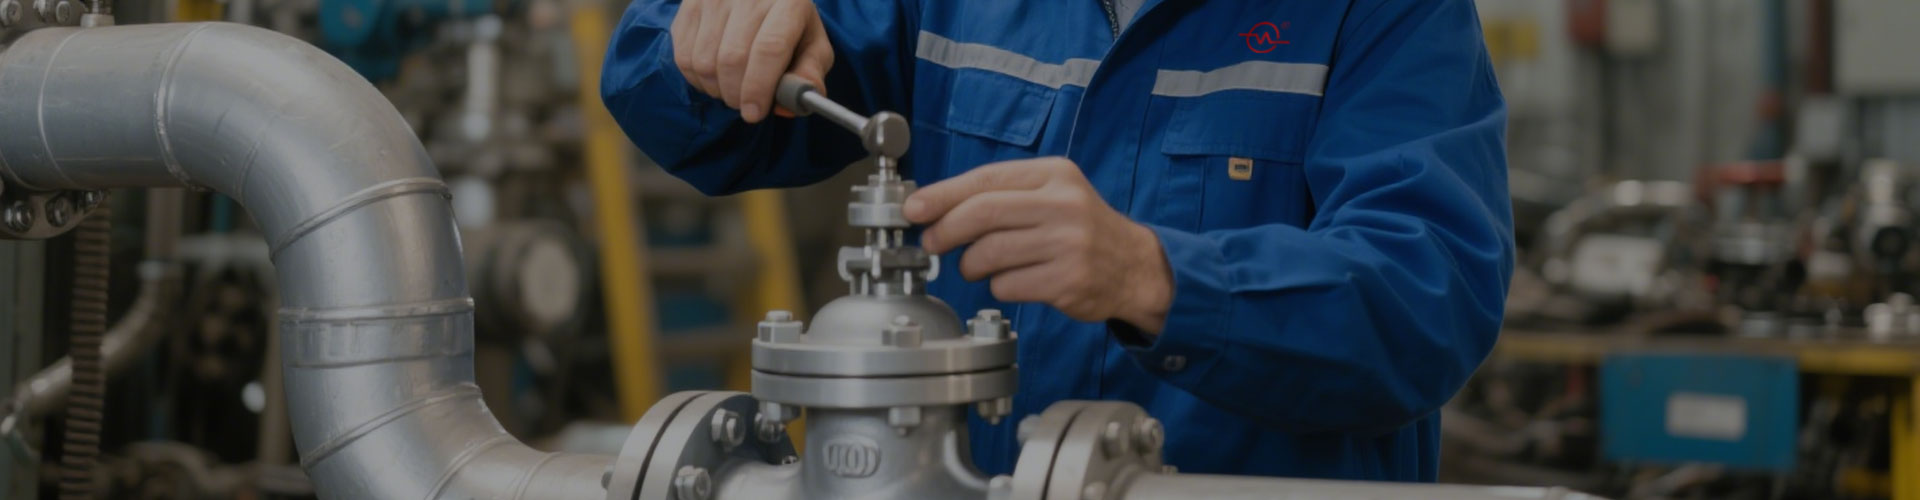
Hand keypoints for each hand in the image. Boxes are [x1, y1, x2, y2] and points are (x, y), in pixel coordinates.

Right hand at [671, 0, 833, 122]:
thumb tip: (791, 104)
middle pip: (733, 58)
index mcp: (789, 2)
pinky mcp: (690, 5)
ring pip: (705, 62)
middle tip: (746, 106)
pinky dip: (698, 79)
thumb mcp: (813, 45)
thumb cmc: (790, 25)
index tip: (754, 114)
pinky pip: (684, 57)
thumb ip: (809, 74)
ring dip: (717, 89)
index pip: (769, 48)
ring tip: (733, 89)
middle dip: (737, 95)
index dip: (759, 87)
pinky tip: (716, 77)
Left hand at [904, 157, 1173, 331]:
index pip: (986, 180)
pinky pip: (1007, 285)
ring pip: (990, 253)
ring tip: (976, 266)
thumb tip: (934, 207)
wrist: (1135, 267)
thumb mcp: (1051, 194)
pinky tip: (1012, 281)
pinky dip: (998, 286)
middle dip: (946, 230)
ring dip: (970, 265)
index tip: (915, 209)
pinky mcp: (1068, 281)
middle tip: (931, 242)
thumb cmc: (1080, 229)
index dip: (942, 195)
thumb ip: (1001, 196)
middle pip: (982, 214)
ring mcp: (1068, 244)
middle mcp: (1064, 205)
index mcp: (1055, 175)